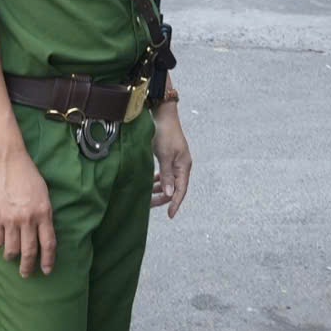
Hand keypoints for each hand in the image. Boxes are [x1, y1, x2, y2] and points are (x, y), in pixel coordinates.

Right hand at [0, 143, 55, 276]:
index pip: (48, 244)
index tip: (46, 270)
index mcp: (43, 213)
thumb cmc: (26, 174)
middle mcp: (28, 219)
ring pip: (11, 249)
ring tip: (11, 257)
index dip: (48, 260)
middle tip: (26, 274)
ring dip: (11, 256)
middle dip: (28, 267)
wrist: (6, 161)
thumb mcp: (43, 194)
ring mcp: (10, 219)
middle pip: (29, 252)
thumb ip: (43, 214)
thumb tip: (42, 232)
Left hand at [150, 103, 192, 217]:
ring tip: (146, 195)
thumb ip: (167, 175)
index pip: (181, 190)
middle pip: (175, 188)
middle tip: (150, 205)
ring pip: (169, 181)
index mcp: (184, 166)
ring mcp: (176, 161)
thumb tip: (170, 194)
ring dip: (159, 189)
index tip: (170, 215)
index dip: (176, 203)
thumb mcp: (164, 156)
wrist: (163, 115)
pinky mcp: (169, 157)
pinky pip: (165, 174)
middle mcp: (182, 165)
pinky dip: (157, 180)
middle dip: (164, 198)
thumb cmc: (164, 134)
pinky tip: (148, 182)